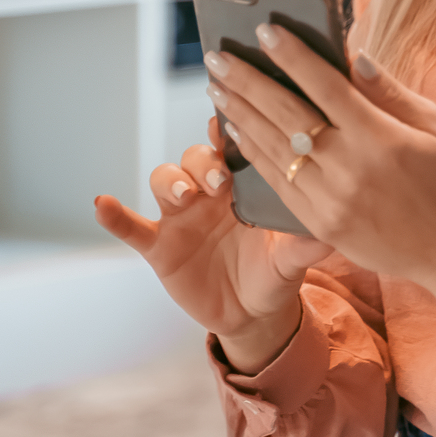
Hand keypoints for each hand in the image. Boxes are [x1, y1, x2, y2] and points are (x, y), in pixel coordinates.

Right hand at [94, 137, 331, 371]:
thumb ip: (306, 243)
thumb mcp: (292, 258)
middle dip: (202, 162)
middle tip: (219, 181)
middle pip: (194, 157)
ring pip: (164, 180)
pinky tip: (102, 204)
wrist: (253, 314)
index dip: (227, 130)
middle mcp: (208, 192)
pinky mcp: (159, 246)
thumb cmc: (275, 272)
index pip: (231, 146)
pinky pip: (131, 227)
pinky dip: (115, 216)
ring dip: (170, 181)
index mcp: (242, 185)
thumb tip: (333, 231)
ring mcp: (180, 217)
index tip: (230, 122)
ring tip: (184, 194)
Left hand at [204, 25, 435, 314]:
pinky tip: (236, 129)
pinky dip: (253, 152)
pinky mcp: (320, 223)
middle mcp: (350, 167)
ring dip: (239, 114)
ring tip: (216, 87)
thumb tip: (352, 55)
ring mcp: (331, 199)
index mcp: (380, 137)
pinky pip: (276, 182)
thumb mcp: (430, 125)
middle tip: (218, 57)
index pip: (325, 86)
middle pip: (287, 114)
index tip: (265, 31)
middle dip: (247, 81)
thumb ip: (387, 90)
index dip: (292, 56)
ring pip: (273, 148)